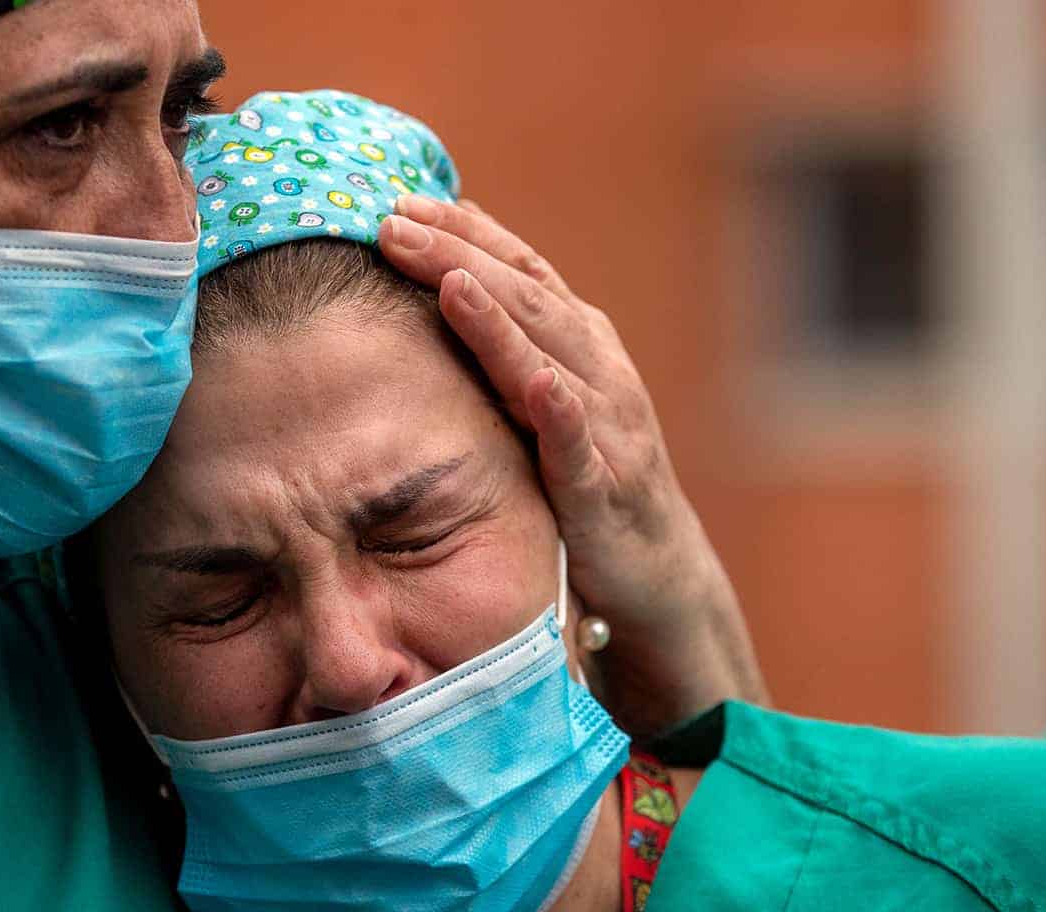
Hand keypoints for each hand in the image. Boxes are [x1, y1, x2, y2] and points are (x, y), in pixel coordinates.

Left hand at [378, 194, 765, 734]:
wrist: (653, 576)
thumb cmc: (583, 482)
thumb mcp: (538, 403)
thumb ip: (500, 348)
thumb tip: (438, 285)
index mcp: (575, 344)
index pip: (517, 269)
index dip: (463, 230)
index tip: (398, 199)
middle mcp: (597, 369)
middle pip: (524, 296)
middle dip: (459, 254)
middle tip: (392, 221)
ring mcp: (607, 425)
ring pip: (551, 355)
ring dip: (501, 315)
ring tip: (450, 279)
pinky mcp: (605, 489)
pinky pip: (581, 444)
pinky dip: (561, 409)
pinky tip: (536, 383)